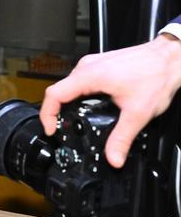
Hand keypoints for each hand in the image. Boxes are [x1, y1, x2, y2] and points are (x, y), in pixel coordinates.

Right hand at [39, 34, 180, 167]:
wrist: (169, 59)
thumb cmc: (155, 75)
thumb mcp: (138, 113)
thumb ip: (122, 138)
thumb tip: (113, 157)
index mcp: (89, 76)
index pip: (54, 94)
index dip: (47, 114)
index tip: (51, 129)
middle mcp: (86, 67)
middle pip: (59, 91)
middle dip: (57, 112)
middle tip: (62, 130)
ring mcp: (91, 64)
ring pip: (69, 85)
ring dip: (69, 103)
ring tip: (76, 120)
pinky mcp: (98, 65)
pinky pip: (80, 81)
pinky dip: (79, 95)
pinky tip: (91, 105)